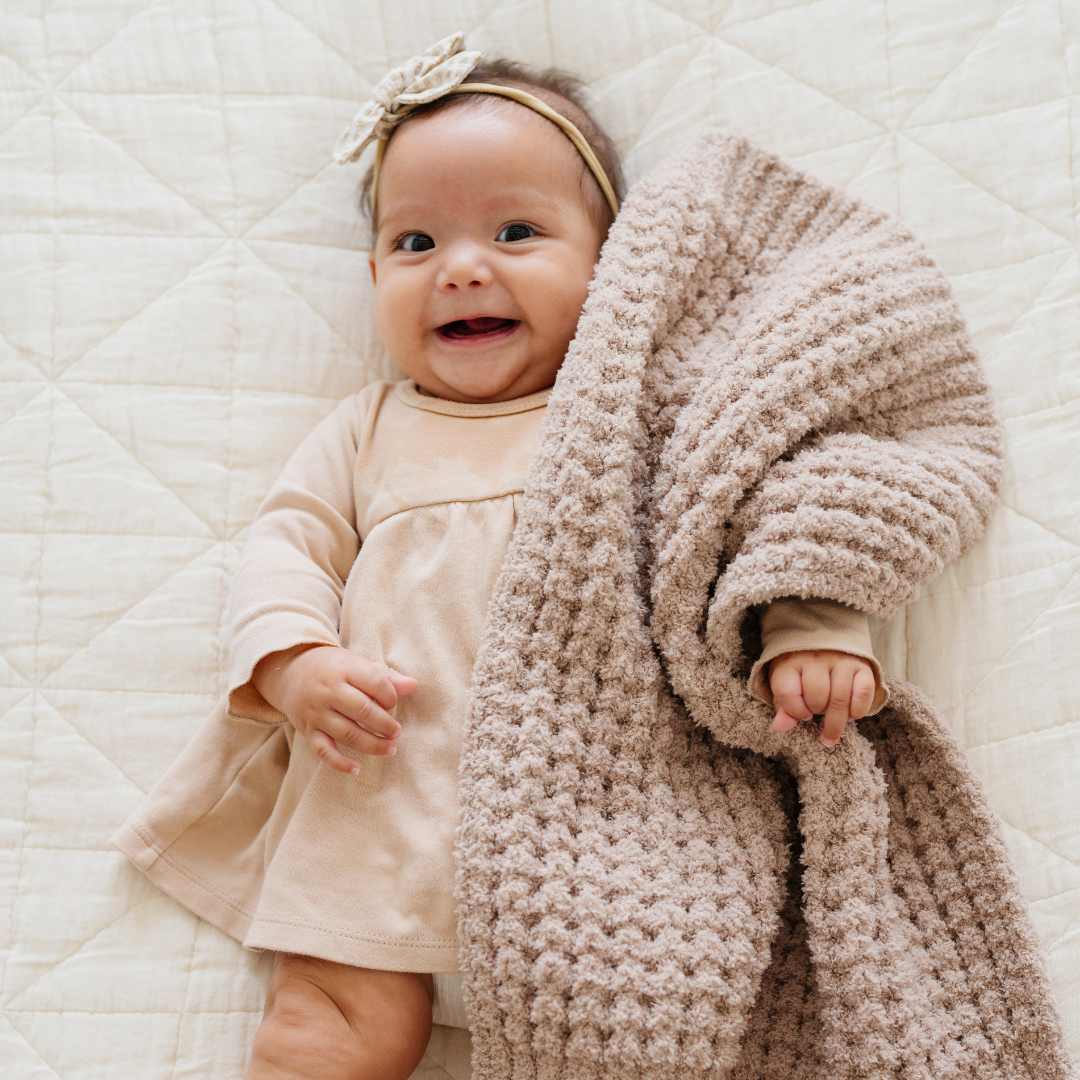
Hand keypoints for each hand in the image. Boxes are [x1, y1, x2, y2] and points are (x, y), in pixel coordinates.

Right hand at [251, 644, 416, 773]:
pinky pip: (323, 750)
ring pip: (346, 733)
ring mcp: (317, 712)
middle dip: (384, 724)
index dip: (390, 696)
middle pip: (361, 710)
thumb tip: (413, 685)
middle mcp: (328, 691)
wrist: (291, 672)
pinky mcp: (308, 730)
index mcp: (344, 669)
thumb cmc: (334, 668)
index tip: (392, 703)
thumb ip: (386, 676)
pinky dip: (340, 763)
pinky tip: (357, 769)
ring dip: (371, 745)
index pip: (375, 683)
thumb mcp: (357, 663)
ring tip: (390, 749)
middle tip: (396, 732)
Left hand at [768, 649, 875, 745]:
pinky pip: (863, 693)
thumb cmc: (802, 670)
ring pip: (839, 698)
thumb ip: (784, 707)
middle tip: (817, 712)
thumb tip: (780, 727)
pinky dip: (858, 710)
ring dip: (837, 719)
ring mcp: (840, 660)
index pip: (787, 692)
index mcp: (789, 662)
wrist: (826, 640)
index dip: (795, 711)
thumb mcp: (786, 684)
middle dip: (817, 711)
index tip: (803, 714)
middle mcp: (815, 658)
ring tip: (833, 724)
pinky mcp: (861, 666)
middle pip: (816, 696)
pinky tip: (850, 715)